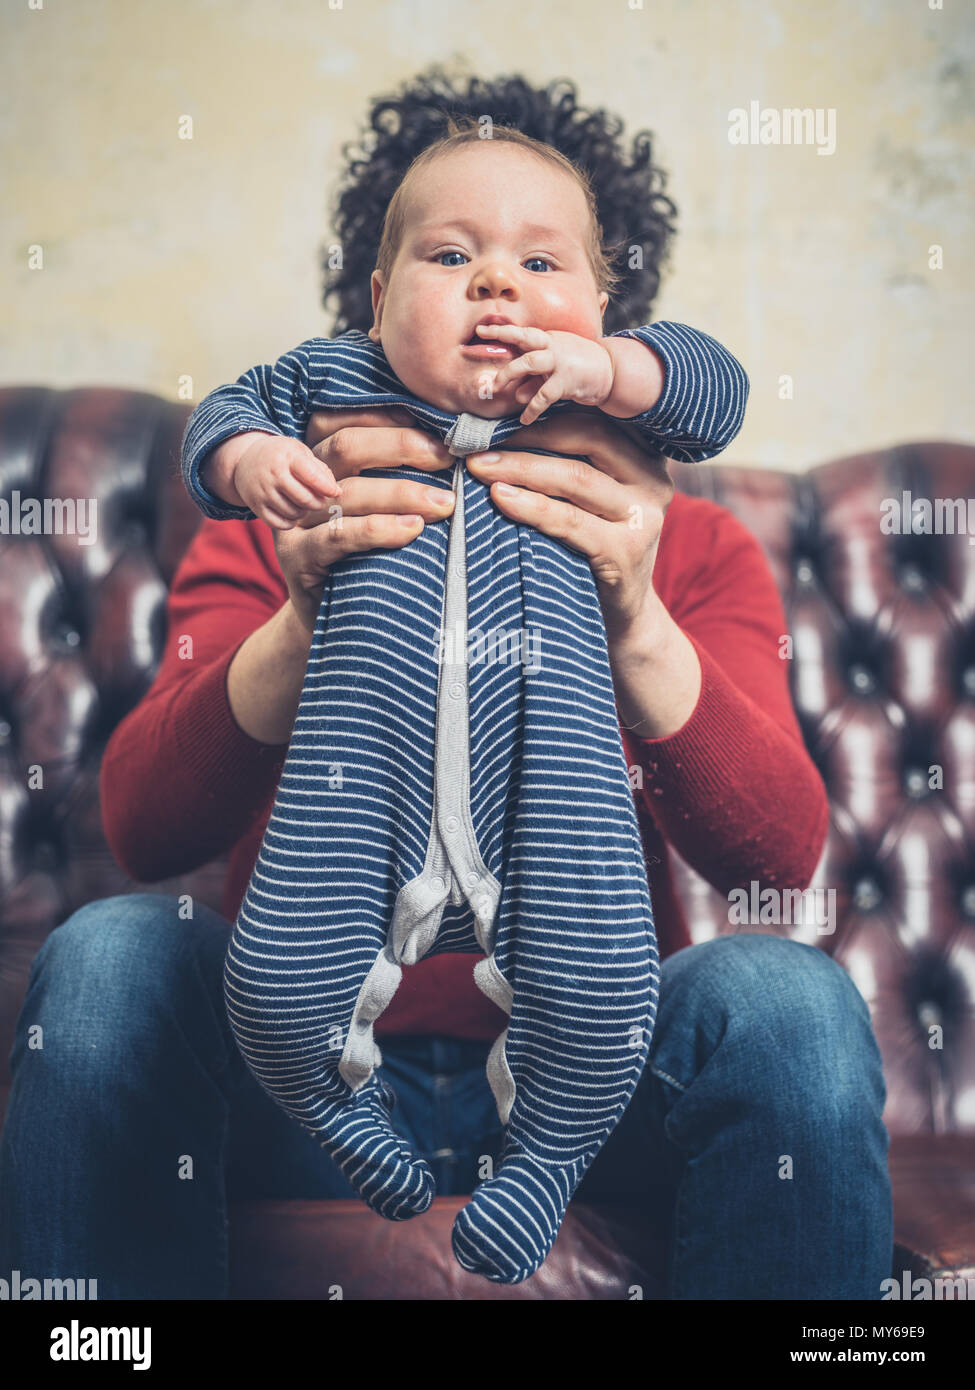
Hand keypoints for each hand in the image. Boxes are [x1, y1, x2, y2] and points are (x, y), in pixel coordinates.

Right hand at [233, 435, 341, 529]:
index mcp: (288, 457)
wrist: (246, 459)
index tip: (335, 492)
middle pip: (305, 499)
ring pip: (294, 513)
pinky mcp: (255, 506)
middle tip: (319, 500)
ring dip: (304, 512)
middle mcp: (273, 474)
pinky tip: (293, 512)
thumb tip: (335, 492)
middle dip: (318, 503)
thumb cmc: (282, 456)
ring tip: (304, 503)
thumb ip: (320, 469)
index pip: (313, 477)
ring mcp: (263, 491)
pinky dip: (291, 522)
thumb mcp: (300, 452)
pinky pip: (280, 524)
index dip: (328, 488)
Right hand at [272, 407, 455, 633]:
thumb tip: (449, 443)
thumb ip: (395, 473)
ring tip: (444, 502)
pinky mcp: (296, 557)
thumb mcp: (379, 508)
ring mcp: (295, 521)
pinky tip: (414, 530)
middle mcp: (302, 484)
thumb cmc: (369, 555)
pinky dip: (379, 529)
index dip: (387, 417)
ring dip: (401, 492)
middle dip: (400, 446)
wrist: (336, 620)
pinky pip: (339, 535)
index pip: (345, 421)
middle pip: (345, 448)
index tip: (434, 426)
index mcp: (319, 460)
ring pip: (348, 492)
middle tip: (446, 456)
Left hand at [464, 411, 673, 646]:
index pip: (592, 419)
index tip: (493, 416)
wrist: (621, 617)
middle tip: (476, 443)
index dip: (541, 414)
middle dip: (526, 437)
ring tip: (478, 468)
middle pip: (587, 439)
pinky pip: (571, 521)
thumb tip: (501, 424)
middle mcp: (652, 480)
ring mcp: (644, 516)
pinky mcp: (627, 551)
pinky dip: (532, 507)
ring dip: (520, 469)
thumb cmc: (592, 550)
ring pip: (576, 477)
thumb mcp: (590, 500)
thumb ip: (570, 463)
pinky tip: (500, 498)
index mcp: (644, 457)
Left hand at [474, 324, 613, 426]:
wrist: (611, 371)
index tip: (480, 330)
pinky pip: (544, 395)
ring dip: (510, 373)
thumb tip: (516, 393)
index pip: (521, 332)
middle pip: (523, 338)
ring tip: (498, 388)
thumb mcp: (554, 370)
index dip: (500, 330)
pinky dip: (532, 408)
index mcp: (548, 338)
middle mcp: (553, 345)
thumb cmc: (579, 368)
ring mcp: (560, 360)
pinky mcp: (568, 380)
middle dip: (501, 342)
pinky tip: (524, 419)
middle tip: (480, 350)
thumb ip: (534, 379)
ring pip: (529, 362)